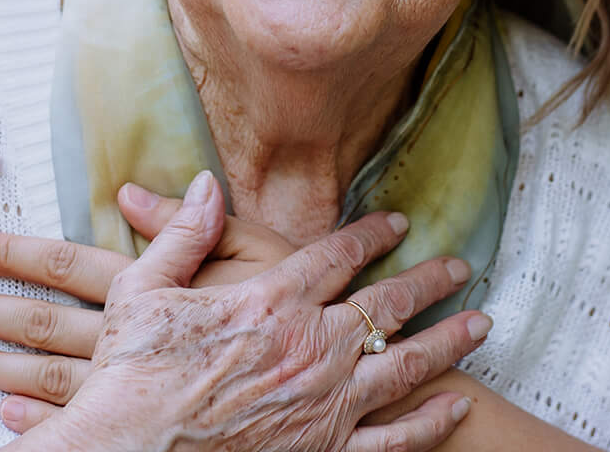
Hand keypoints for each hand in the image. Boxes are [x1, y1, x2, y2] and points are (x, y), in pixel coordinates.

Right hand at [0, 175, 486, 451]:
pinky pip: (393, 437)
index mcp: (270, 302)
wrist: (130, 451)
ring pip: (405, 365)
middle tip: (458, 268)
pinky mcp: (323, 450)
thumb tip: (203, 183)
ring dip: (448, 341)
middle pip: (387, 305)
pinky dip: (430, 421)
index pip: (337, 256)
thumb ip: (182, 233)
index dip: (373, 235)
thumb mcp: (142, 288)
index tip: (398, 224)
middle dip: (429, 282)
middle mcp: (310, 348)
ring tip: (479, 325)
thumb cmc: (130, 374)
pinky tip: (454, 405)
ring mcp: (324, 403)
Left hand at [0, 181, 304, 412]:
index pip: (68, 265)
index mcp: (155, 291)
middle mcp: (136, 342)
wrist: (328, 388)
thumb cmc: (291, 315)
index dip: (15, 254)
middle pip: (43, 325)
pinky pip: (83, 425)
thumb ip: (190, 228)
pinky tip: (6, 414)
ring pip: (50, 378)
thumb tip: (132, 191)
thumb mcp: (254, 258)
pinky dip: (41, 418)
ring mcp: (136, 389)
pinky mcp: (142, 421)